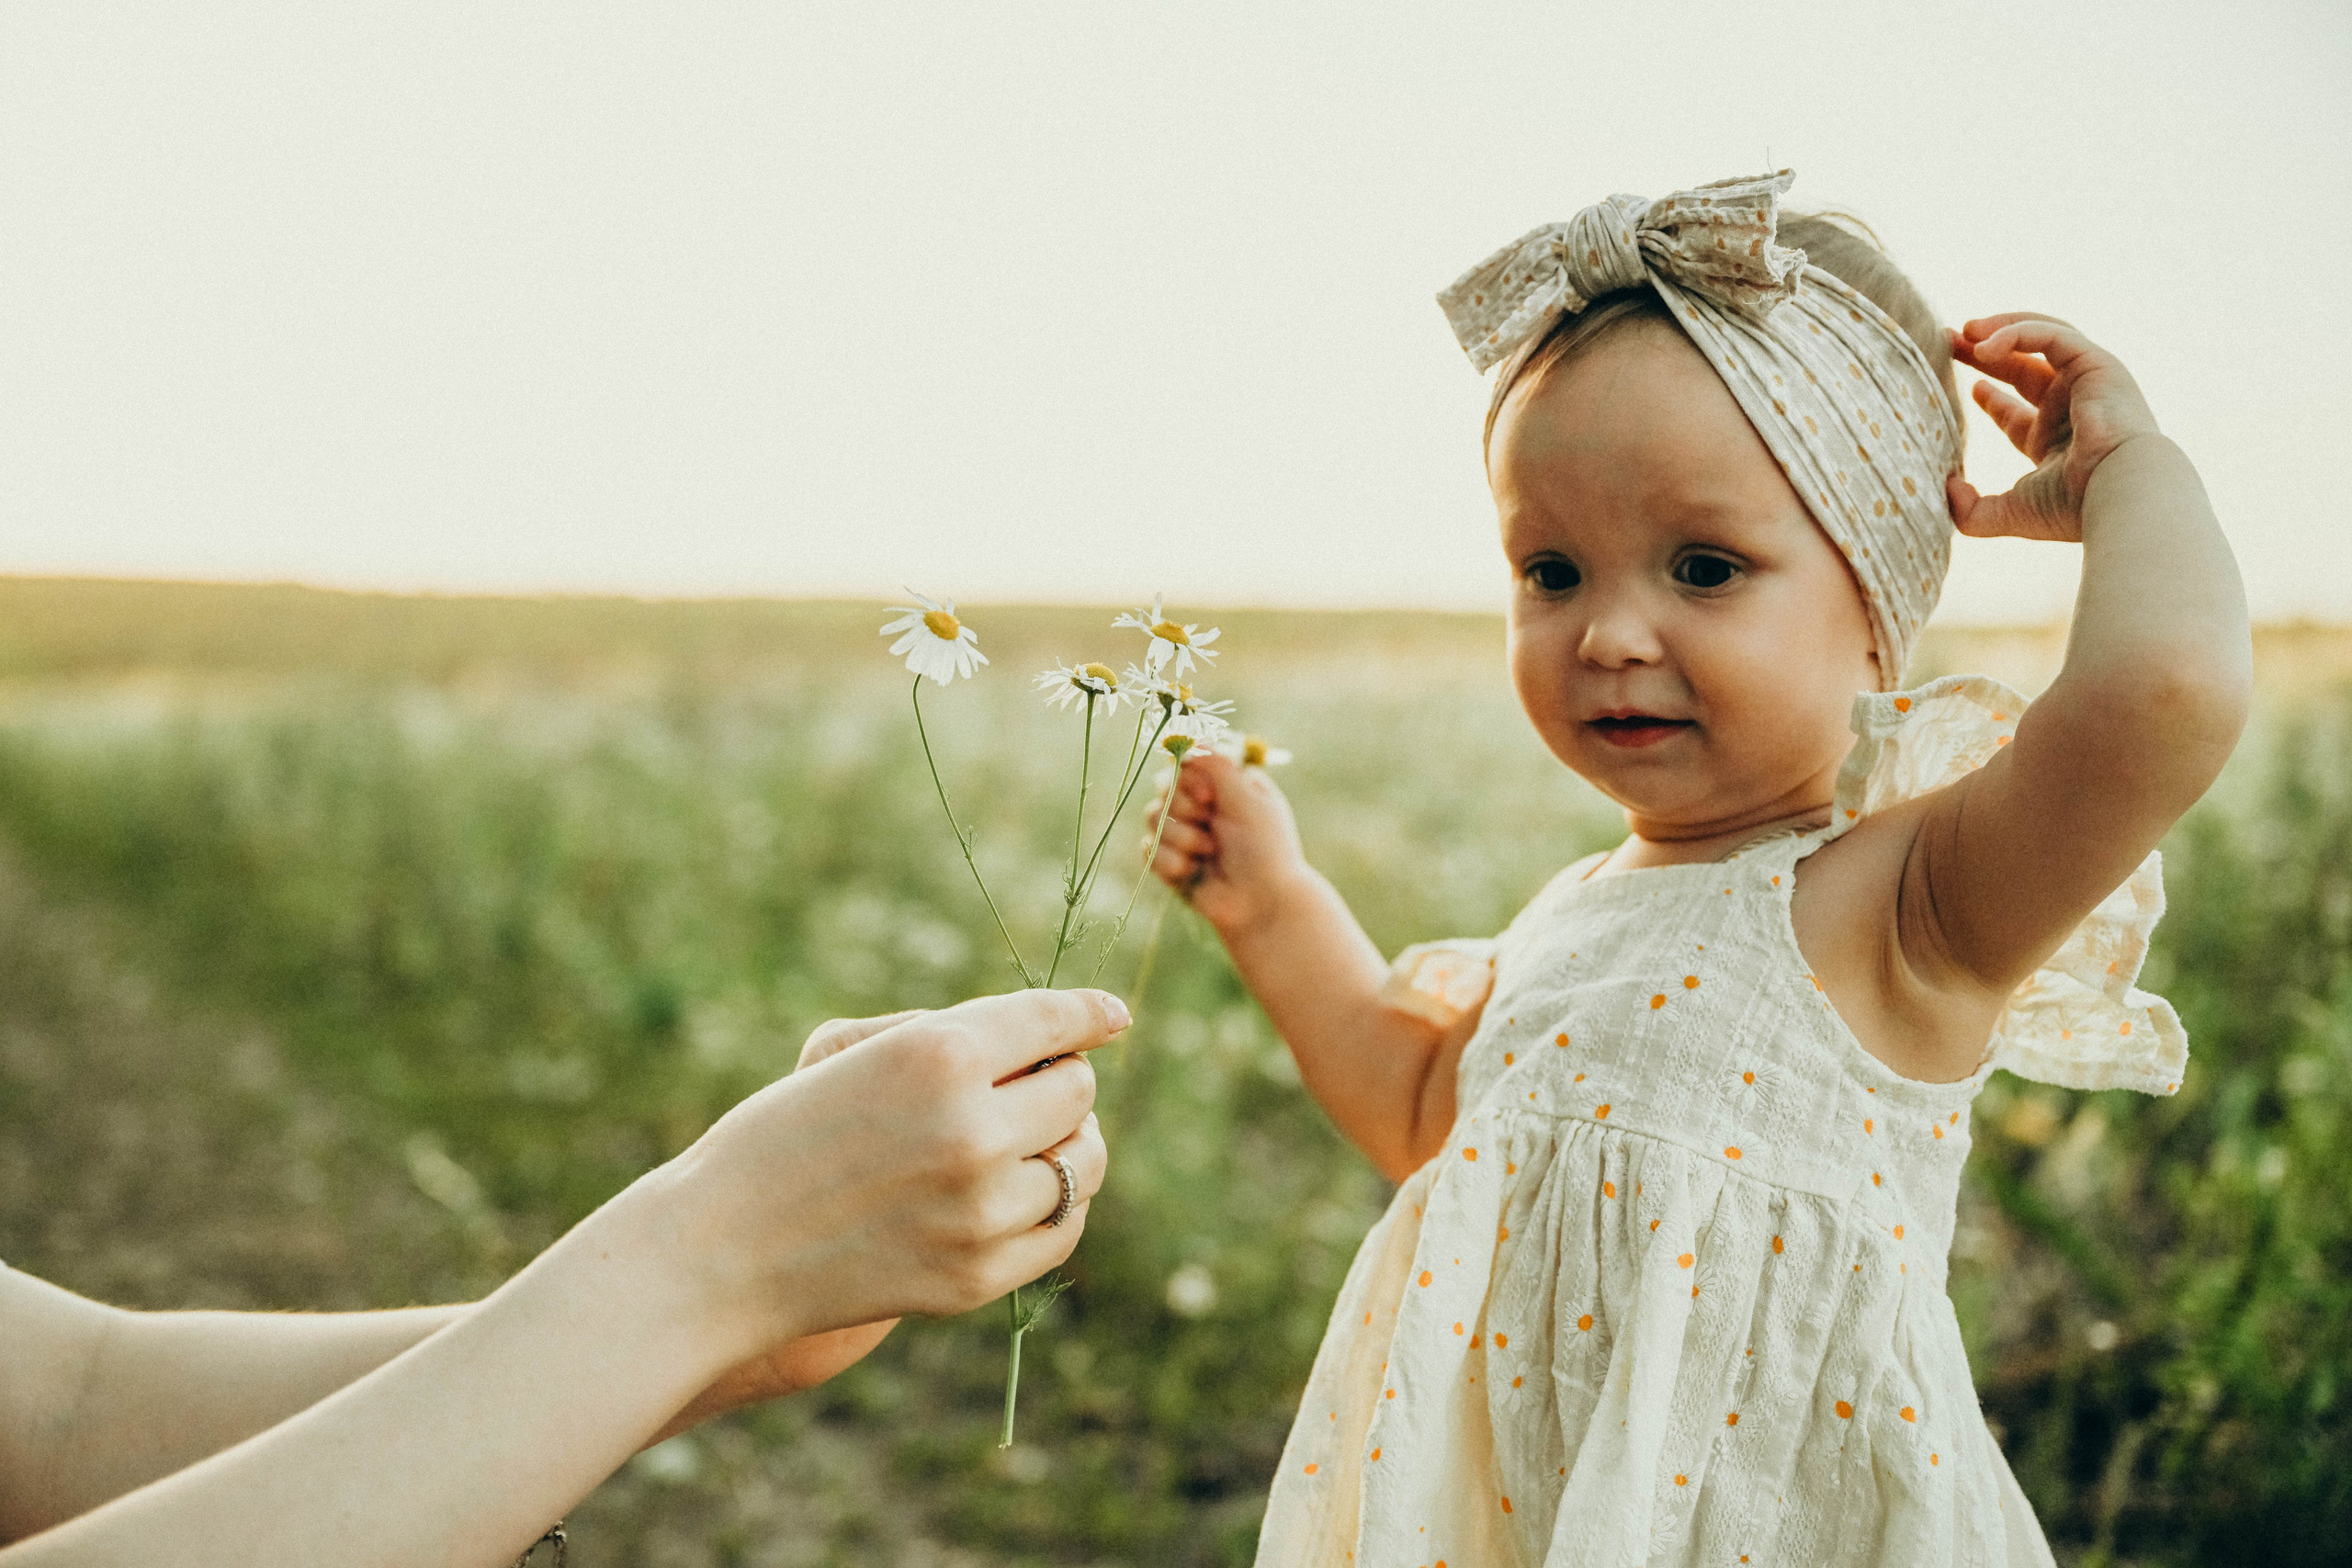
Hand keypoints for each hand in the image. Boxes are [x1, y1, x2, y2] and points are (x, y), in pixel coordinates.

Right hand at [653, 989, 1122, 1364]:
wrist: (723, 1252)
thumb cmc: (781, 1137)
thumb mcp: (851, 1052)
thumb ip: (949, 1037)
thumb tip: (1048, 1042)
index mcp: (940, 1053)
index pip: (1054, 1019)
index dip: (1091, 1014)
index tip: (1112, 1017)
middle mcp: (973, 1127)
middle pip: (1076, 1090)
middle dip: (1059, 1081)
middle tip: (1029, 1088)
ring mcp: (982, 1209)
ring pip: (1082, 1162)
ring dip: (1068, 1144)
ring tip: (1037, 1142)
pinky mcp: (980, 1274)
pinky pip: (1063, 1228)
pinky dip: (1058, 1205)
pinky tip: (1028, 1194)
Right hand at [1146, 751, 1311, 936]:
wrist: (1262, 905)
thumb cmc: (1265, 850)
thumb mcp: (1248, 800)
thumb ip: (1218, 765)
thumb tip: (1190, 735)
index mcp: (1224, 784)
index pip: (1185, 761)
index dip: (1189, 778)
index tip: (1209, 796)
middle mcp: (1201, 804)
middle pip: (1163, 786)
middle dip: (1185, 809)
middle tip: (1213, 826)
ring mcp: (1183, 833)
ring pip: (1152, 817)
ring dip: (1181, 838)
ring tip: (1209, 854)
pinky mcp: (1169, 862)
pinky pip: (1147, 850)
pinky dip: (1170, 862)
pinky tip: (1193, 873)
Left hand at [1946, 313, 2163, 542]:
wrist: (2119, 491)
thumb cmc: (2073, 506)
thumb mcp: (2009, 513)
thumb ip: (1970, 511)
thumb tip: (1944, 489)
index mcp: (2055, 441)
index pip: (2018, 412)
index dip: (1990, 397)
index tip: (1969, 387)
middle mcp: (2072, 407)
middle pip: (2022, 366)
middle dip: (1984, 352)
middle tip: (1949, 341)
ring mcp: (2086, 382)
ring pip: (2041, 339)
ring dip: (2001, 329)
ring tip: (1964, 330)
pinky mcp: (2095, 361)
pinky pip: (2049, 334)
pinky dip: (2015, 332)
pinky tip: (1983, 346)